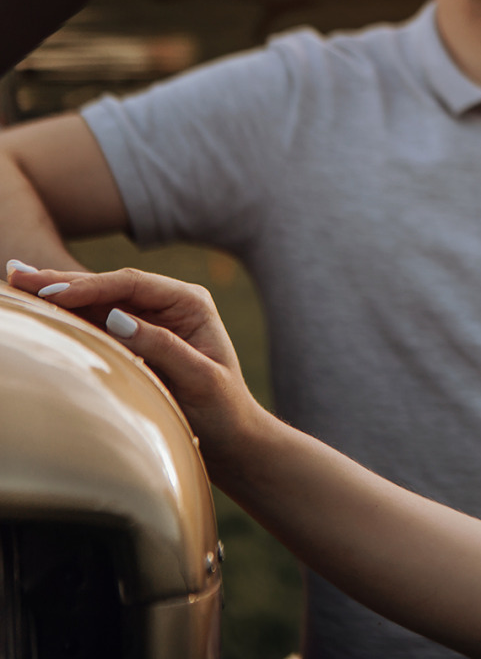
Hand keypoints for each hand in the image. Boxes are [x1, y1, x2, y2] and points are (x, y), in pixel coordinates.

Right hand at [6, 263, 266, 469]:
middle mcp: (169, 304)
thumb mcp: (200, 378)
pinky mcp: (134, 339)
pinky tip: (39, 304)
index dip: (89, 286)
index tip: (51, 292)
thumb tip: (116, 317)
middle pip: (109, 286)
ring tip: (16, 280)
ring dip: (57, 293)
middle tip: (17, 274)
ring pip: (96, 301)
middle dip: (62, 281)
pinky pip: (95, 321)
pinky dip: (66, 313)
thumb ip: (162, 346)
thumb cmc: (222, 408)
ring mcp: (149, 320)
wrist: (231, 435)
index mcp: (190, 303)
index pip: (132, 285)